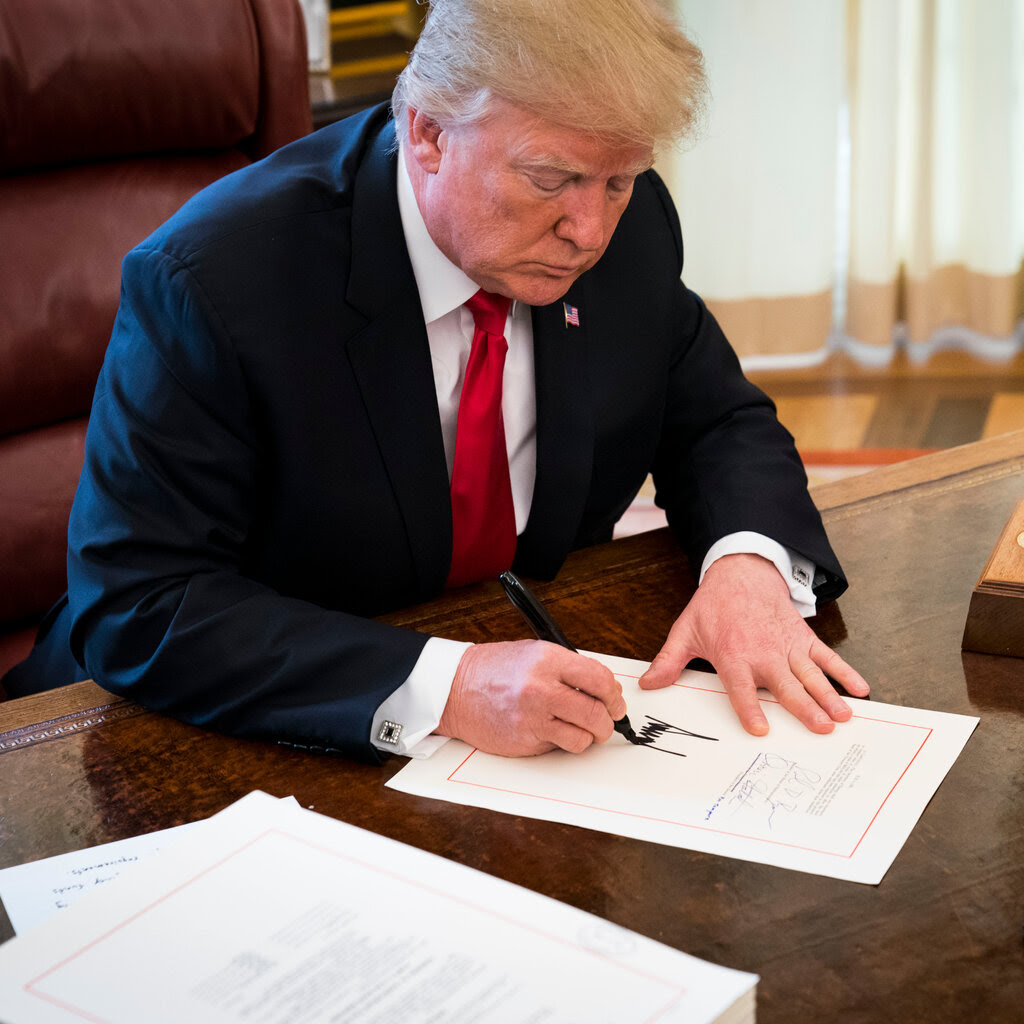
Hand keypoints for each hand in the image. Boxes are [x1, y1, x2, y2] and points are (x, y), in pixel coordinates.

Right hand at [437, 640, 626, 755]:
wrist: (454, 689)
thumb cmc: (493, 670)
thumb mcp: (533, 654)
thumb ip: (568, 669)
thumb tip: (604, 688)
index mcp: (548, 659)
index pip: (599, 678)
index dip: (613, 694)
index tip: (614, 700)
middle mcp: (541, 687)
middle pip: (596, 711)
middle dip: (608, 720)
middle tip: (606, 721)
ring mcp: (533, 716)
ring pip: (584, 735)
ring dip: (589, 736)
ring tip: (581, 729)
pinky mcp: (526, 739)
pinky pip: (561, 746)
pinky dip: (565, 742)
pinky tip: (556, 732)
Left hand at [639, 553, 868, 735]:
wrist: (741, 572)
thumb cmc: (713, 607)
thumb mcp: (685, 632)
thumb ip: (668, 661)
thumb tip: (647, 684)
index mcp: (733, 656)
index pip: (741, 688)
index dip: (749, 709)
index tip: (760, 729)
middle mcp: (764, 653)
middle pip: (786, 686)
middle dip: (804, 708)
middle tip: (821, 728)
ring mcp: (787, 646)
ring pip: (811, 675)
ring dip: (829, 695)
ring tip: (843, 717)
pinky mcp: (803, 638)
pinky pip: (827, 656)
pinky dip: (845, 672)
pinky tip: (860, 689)